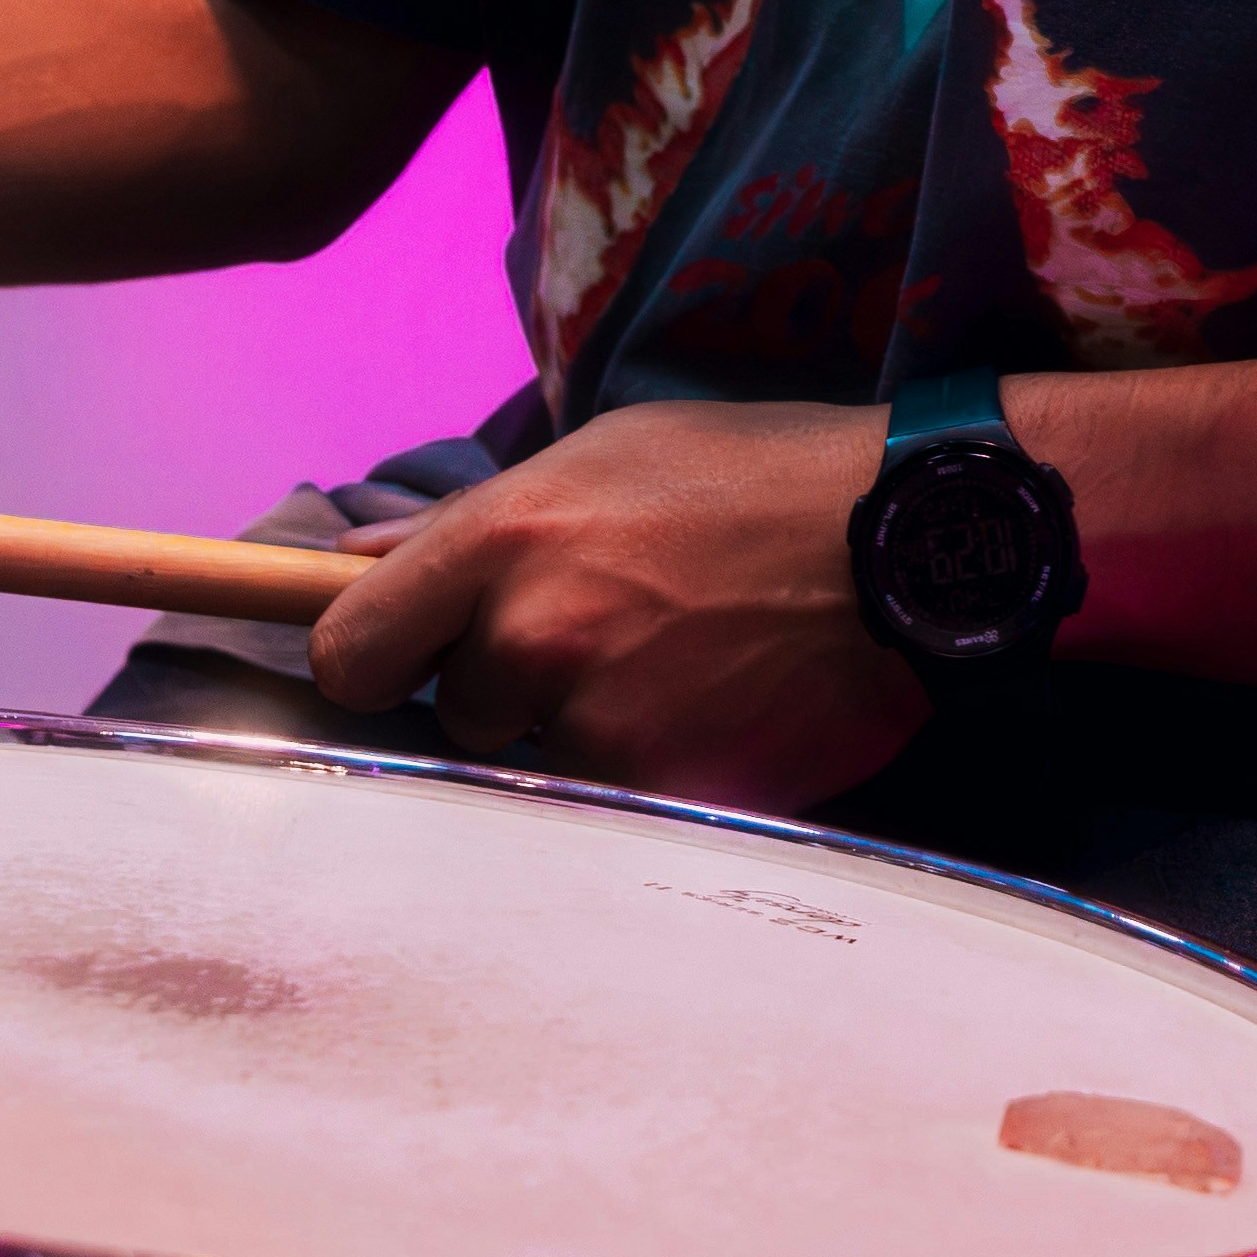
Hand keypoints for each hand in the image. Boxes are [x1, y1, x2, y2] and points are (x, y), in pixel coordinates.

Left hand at [307, 396, 927, 812]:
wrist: (906, 544)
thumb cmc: (756, 476)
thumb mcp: (607, 454)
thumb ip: (470, 522)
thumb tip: (350, 558)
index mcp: (504, 538)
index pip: (352, 650)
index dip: (374, 662)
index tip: (406, 662)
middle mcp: (534, 634)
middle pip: (457, 711)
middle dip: (507, 688)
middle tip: (597, 638)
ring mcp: (599, 720)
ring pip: (539, 760)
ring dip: (584, 729)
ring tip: (673, 667)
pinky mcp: (665, 789)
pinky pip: (615, 801)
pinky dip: (653, 768)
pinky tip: (713, 710)